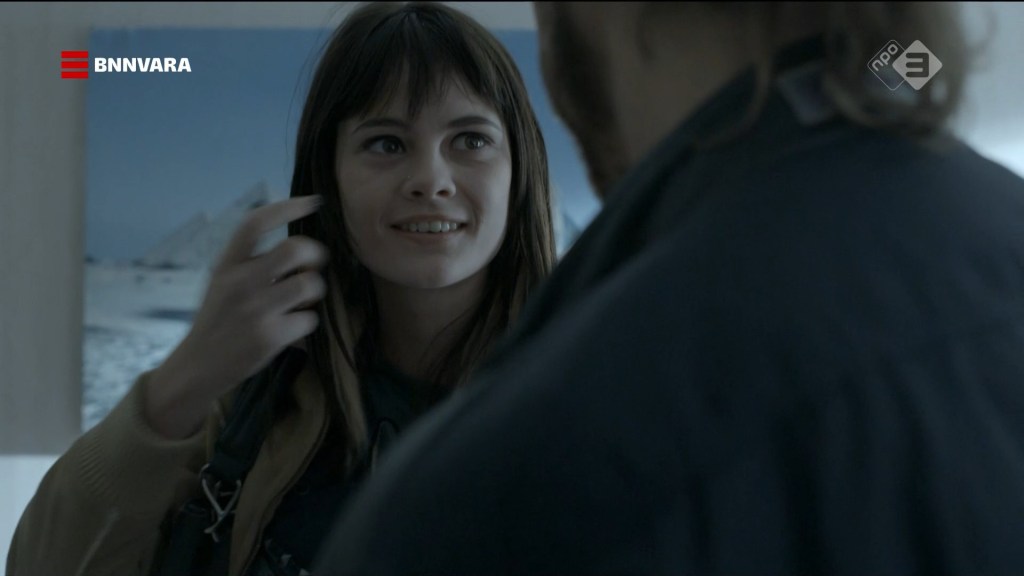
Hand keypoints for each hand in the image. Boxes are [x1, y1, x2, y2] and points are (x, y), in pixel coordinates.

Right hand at [145, 195, 327, 438]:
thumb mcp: (222, 283)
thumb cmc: (217, 321)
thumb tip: (297, 248)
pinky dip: (306, 323)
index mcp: (227, 265)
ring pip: (310, 284)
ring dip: (314, 292)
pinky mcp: (270, 336)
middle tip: (313, 265)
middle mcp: (240, 283)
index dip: (286, 208)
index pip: (255, 224)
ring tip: (301, 301)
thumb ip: (250, 264)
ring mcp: (256, 310)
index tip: (312, 201)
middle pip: (295, 249)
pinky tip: (291, 329)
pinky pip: (310, 319)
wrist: (198, 366)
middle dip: (314, 255)